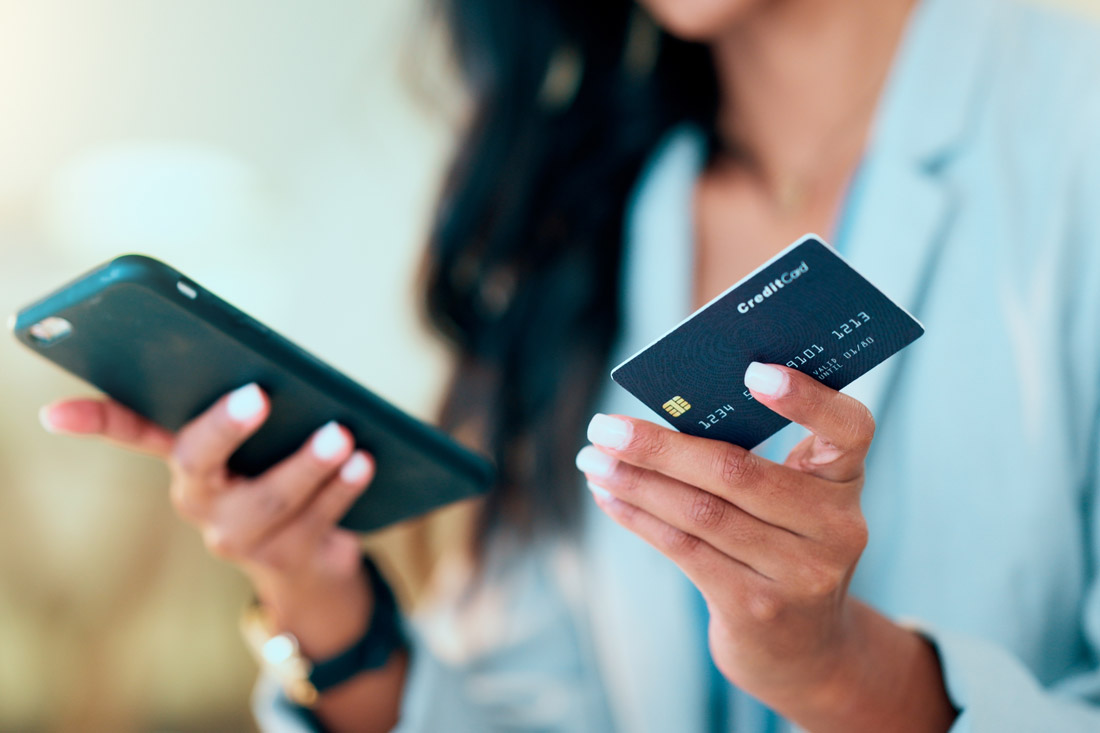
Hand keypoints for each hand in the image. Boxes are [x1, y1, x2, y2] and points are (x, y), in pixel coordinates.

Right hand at [39, 384, 375, 658]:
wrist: (311, 565)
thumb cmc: (283, 476)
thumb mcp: (268, 441)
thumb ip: (264, 410)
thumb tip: (284, 373)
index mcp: (189, 459)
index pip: (132, 431)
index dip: (95, 420)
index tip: (56, 413)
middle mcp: (200, 499)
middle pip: (197, 463)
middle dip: (225, 429)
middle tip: (258, 395)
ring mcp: (237, 536)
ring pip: (269, 500)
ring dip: (307, 464)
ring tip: (341, 433)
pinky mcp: (282, 559)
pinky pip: (314, 523)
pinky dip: (342, 489)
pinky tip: (363, 464)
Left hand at [577, 362, 954, 729]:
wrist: (807, 650)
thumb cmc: (784, 546)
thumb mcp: (793, 499)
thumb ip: (753, 456)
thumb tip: (664, 412)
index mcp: (845, 479)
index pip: (849, 428)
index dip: (806, 398)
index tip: (754, 369)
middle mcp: (834, 526)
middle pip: (738, 471)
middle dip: (660, 446)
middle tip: (604, 424)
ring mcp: (800, 573)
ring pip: (702, 513)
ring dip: (636, 481)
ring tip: (593, 459)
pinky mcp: (758, 608)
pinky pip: (686, 550)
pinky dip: (639, 517)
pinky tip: (609, 496)